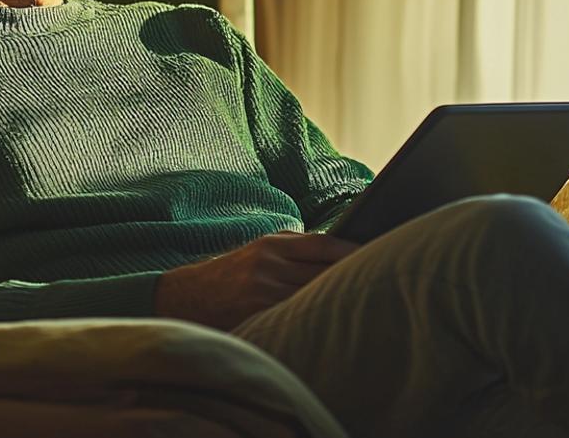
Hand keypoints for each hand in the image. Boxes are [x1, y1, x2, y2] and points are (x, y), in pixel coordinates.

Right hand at [154, 231, 359, 329]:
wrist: (186, 299)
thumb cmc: (231, 275)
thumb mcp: (260, 252)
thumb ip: (295, 251)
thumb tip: (342, 255)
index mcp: (272, 244)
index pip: (324, 244)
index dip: (353, 250)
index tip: (378, 254)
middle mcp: (268, 265)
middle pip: (323, 272)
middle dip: (350, 277)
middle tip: (382, 282)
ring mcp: (262, 293)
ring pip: (312, 297)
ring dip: (336, 301)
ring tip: (366, 304)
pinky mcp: (256, 317)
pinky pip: (294, 318)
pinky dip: (314, 320)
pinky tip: (332, 325)